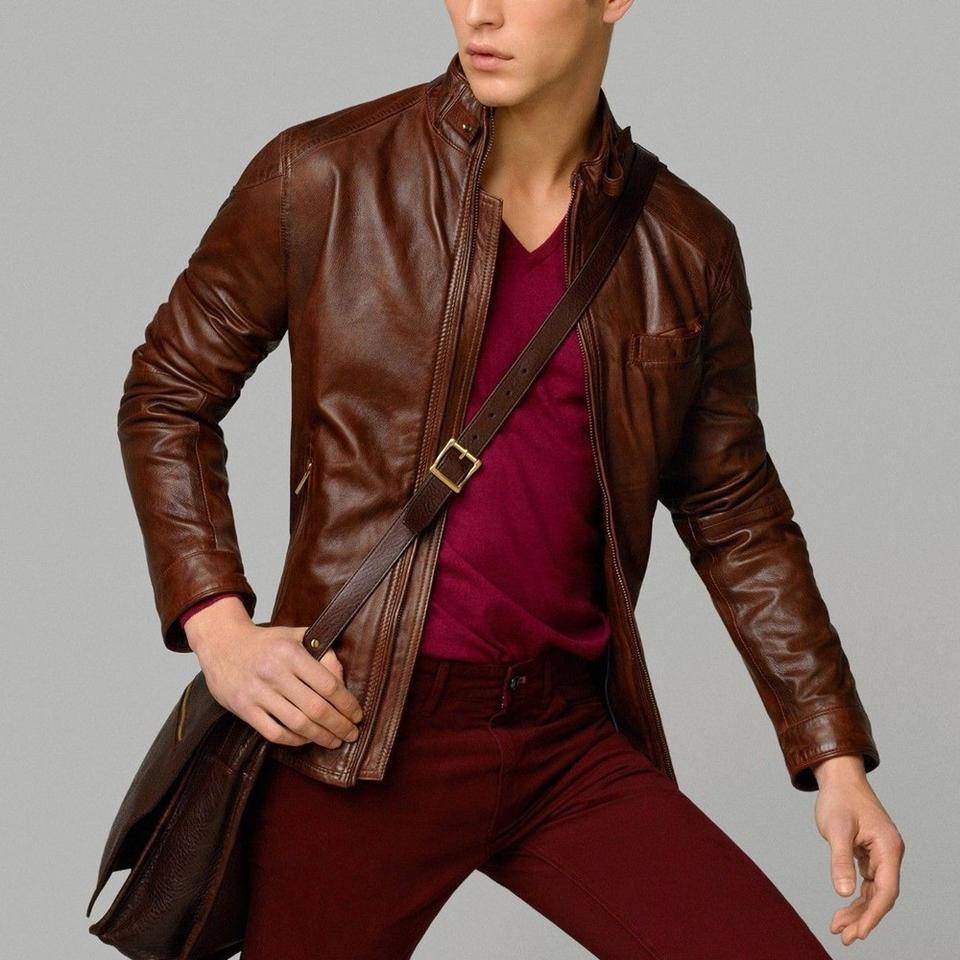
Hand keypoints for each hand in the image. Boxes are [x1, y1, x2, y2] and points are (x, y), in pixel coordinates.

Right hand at [185, 600, 363, 748]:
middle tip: (352, 734)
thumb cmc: (266, 642)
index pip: (328, 684)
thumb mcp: (297, 636)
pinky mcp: (243, 708)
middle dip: (339, 725)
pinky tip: (306, 739)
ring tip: (334, 741)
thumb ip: (323, 653)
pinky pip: (274, 732)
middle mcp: (275, 672)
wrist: (223, 644)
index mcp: (291, 652)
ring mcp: (257, 692)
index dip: (347, 704)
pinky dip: (294, 740)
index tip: (357, 714)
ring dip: (321, 737)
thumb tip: (343, 679)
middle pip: (316, 708)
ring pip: (297, 723)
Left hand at [812, 755, 904, 944]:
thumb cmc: (839, 798)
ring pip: (874, 892)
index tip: (859, 932)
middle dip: (863, 918)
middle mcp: (889, 853)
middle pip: (881, 895)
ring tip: (838, 928)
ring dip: (858, 910)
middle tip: (844, 937)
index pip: (886, 890)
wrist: (839, 777)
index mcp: (888, 847)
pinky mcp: (870, 854)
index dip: (873, 914)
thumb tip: (842, 892)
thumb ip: (840, 860)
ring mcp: (881, 855)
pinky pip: (867, 882)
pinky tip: (843, 909)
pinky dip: (855, 896)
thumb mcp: (836, 829)